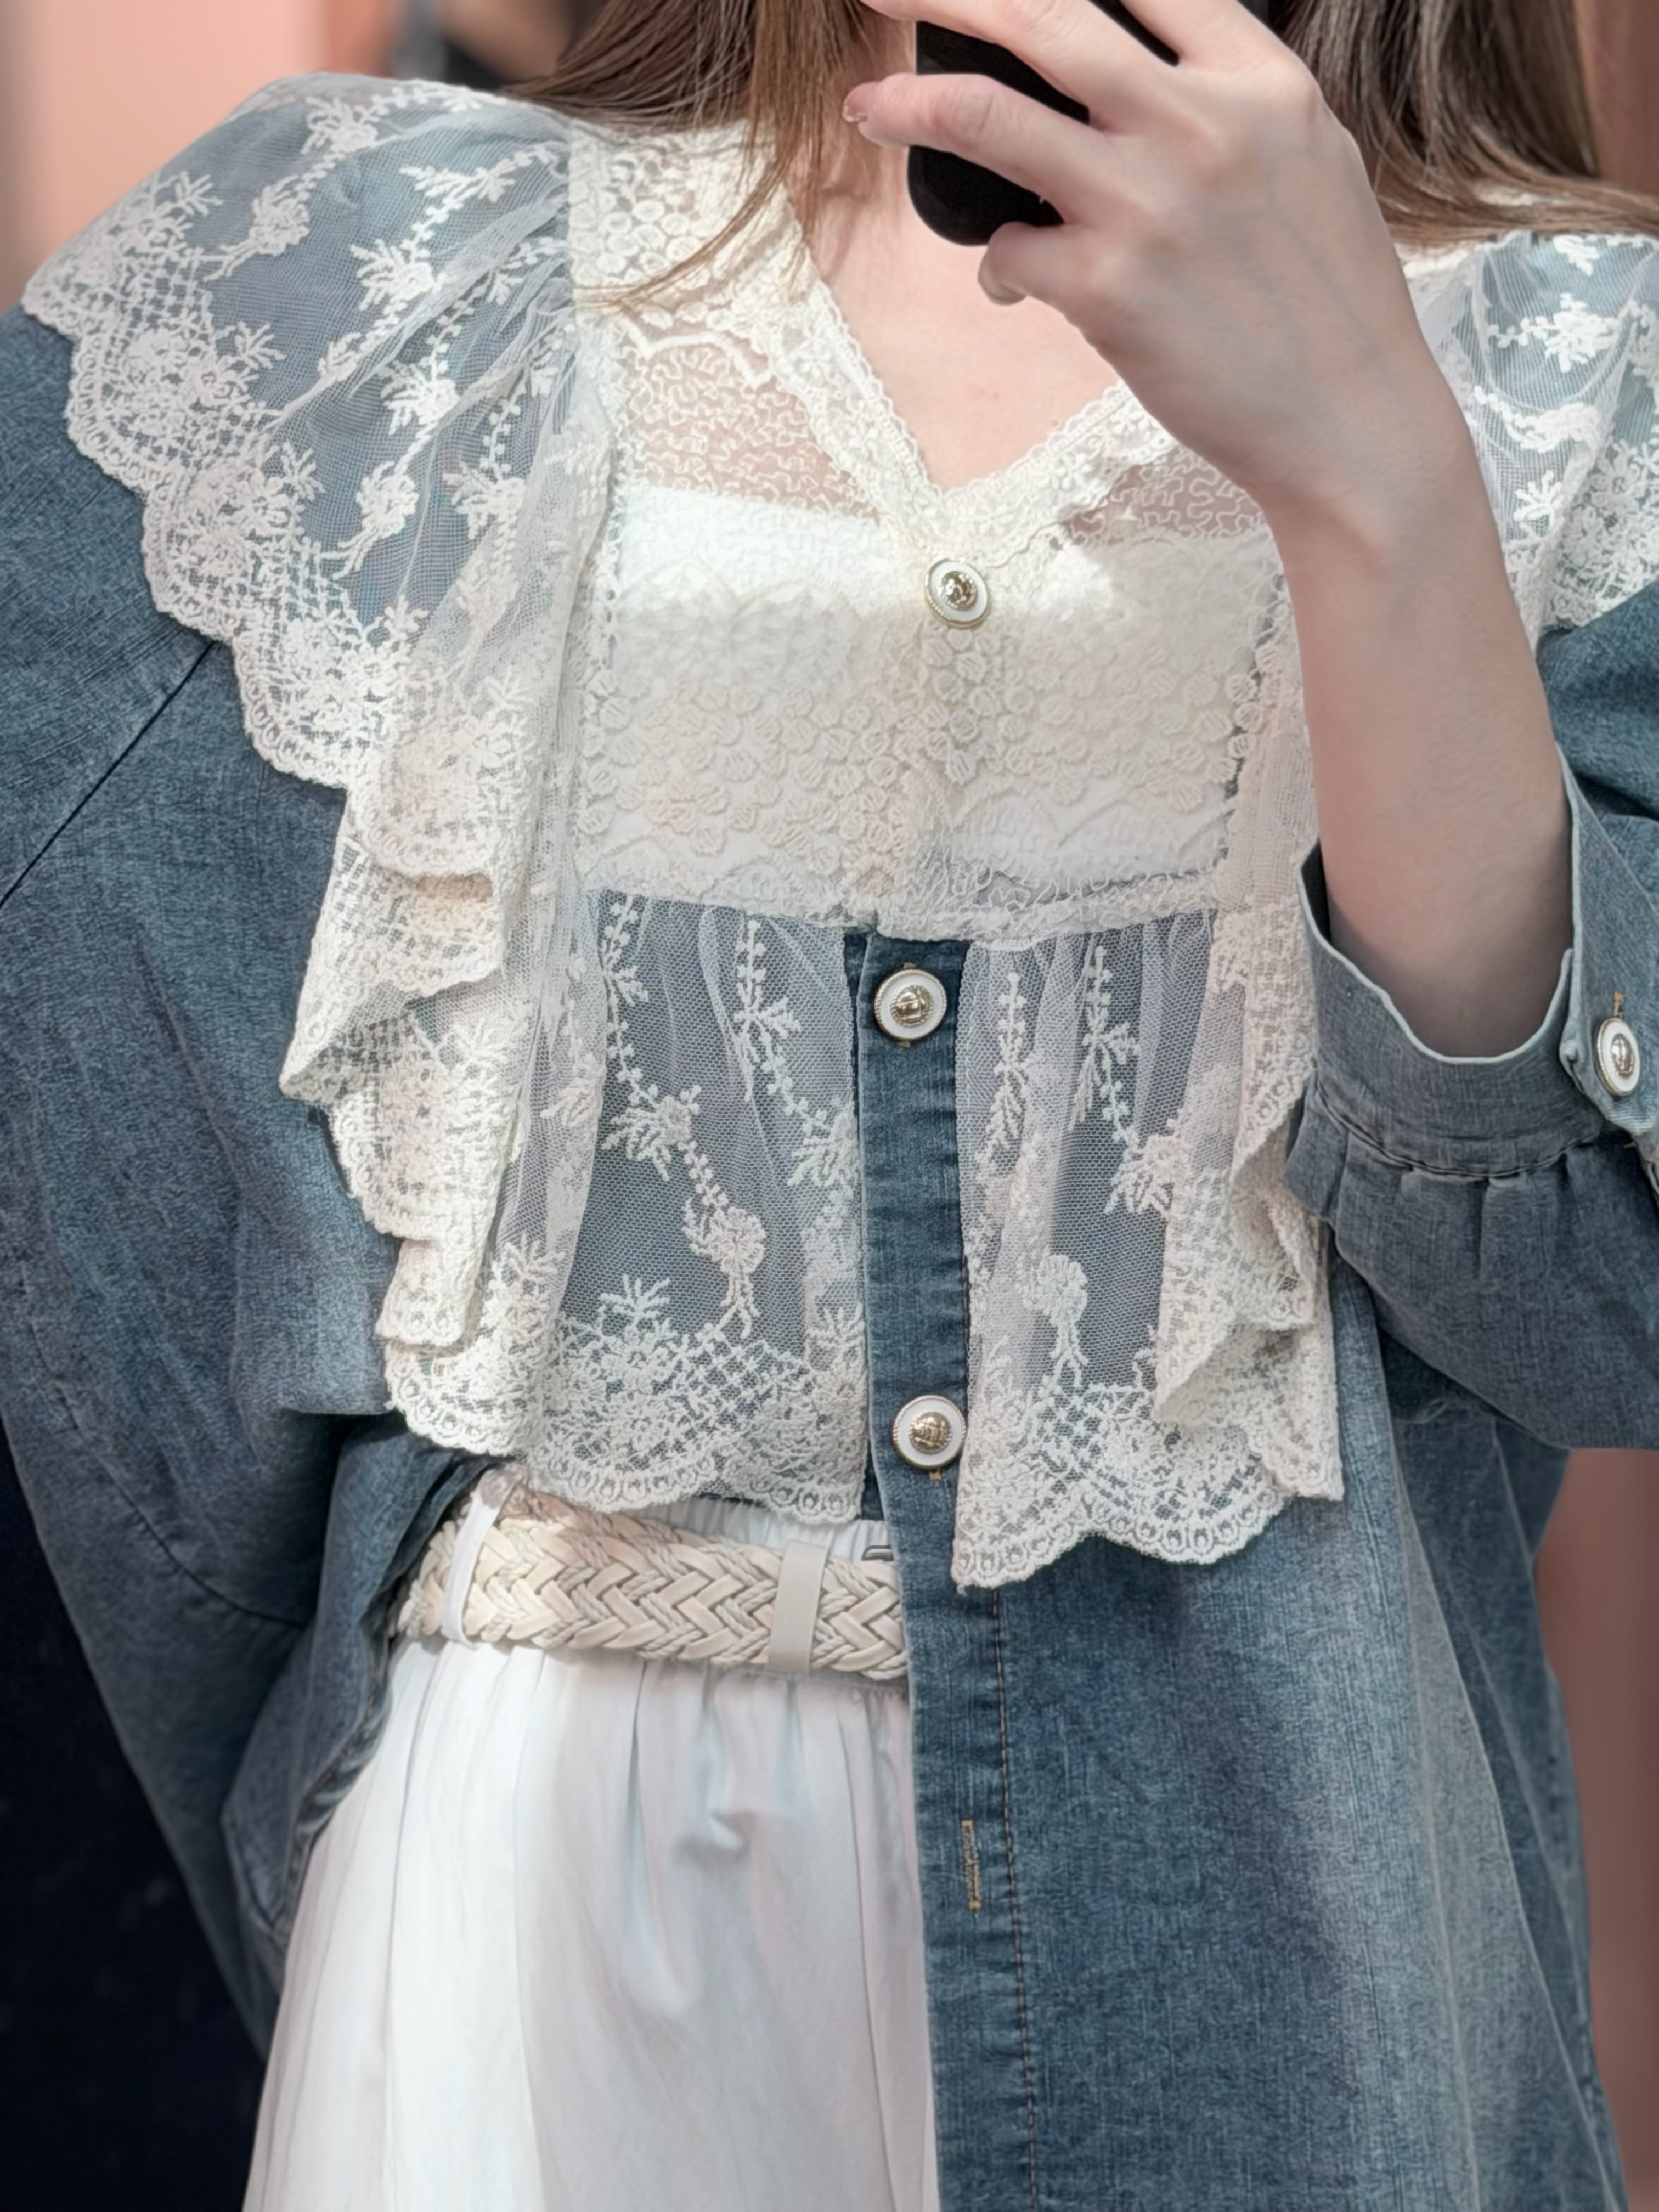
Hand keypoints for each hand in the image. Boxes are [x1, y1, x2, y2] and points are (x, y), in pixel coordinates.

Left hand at [844, 0, 1469, 530]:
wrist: (1350, 425)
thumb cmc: (1328, 308)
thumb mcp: (1309, 164)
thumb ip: (1234, 109)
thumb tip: (1143, 81)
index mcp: (1262, 83)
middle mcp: (1203, 125)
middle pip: (1048, 17)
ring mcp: (1149, 204)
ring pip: (992, 119)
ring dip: (913, 109)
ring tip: (866, 110)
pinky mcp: (1108, 289)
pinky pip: (1008, 254)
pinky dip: (1000, 270)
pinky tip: (1020, 288)